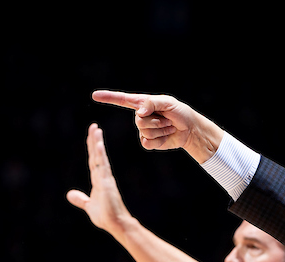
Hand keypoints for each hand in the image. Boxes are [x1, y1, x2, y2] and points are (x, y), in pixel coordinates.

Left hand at [67, 123, 132, 235]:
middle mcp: (102, 177)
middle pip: (96, 155)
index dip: (92, 148)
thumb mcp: (88, 206)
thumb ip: (80, 199)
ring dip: (97, 143)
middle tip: (94, 126)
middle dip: (94, 140)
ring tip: (96, 129)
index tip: (92, 135)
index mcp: (98, 180)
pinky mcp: (107, 183)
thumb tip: (69, 194)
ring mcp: (105, 179)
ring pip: (100, 157)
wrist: (116, 225)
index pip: (93, 160)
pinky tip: (99, 145)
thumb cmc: (106, 217)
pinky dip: (101, 155)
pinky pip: (103, 166)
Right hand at [92, 90, 223, 162]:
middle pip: (139, 121)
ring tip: (169, 126)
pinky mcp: (149, 142)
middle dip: (156, 122)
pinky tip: (167, 136)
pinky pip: (147, 143)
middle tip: (167, 119)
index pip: (122, 99)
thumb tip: (139, 112)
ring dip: (161, 130)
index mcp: (142, 103)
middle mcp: (140, 116)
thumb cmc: (180, 113)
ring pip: (145, 132)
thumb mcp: (168, 103)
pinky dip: (160, 140)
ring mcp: (143, 130)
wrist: (190, 130)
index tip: (95, 95)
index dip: (108, 97)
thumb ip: (152, 103)